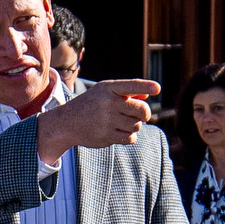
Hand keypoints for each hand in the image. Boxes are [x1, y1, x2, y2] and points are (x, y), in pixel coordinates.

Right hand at [33, 79, 157, 161]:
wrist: (67, 122)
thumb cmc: (92, 104)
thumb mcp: (105, 93)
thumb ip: (126, 93)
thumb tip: (147, 97)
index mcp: (109, 88)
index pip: (131, 86)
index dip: (145, 87)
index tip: (157, 89)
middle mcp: (108, 103)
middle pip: (141, 110)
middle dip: (145, 114)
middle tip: (142, 115)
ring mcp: (107, 120)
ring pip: (137, 125)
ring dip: (135, 125)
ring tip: (124, 122)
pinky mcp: (106, 136)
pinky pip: (130, 138)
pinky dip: (129, 136)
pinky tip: (120, 132)